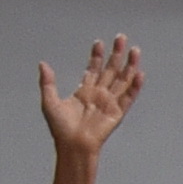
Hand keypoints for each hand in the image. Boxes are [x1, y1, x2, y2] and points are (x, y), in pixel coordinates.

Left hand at [38, 35, 143, 157]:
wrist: (73, 146)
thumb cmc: (61, 129)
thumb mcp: (49, 102)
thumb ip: (47, 82)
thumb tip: (43, 64)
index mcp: (84, 92)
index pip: (94, 69)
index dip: (97, 56)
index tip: (99, 43)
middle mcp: (99, 95)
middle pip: (111, 70)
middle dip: (116, 54)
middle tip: (121, 37)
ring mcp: (109, 103)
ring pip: (122, 80)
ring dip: (129, 65)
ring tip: (135, 50)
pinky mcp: (117, 113)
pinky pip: (128, 97)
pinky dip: (134, 86)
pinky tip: (139, 74)